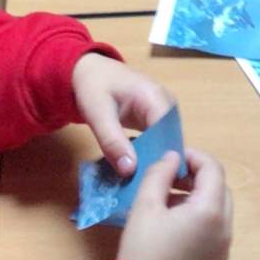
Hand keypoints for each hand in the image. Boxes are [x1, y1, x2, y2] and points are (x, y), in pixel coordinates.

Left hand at [71, 53, 174, 177]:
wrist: (89, 70)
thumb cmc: (92, 87)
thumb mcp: (97, 114)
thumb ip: (112, 142)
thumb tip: (130, 171)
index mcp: (156, 97)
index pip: (169, 135)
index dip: (162, 160)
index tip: (150, 184)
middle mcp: (167, 104)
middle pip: (171, 140)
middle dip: (158, 164)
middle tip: (145, 189)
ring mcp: (164, 111)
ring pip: (166, 143)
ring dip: (155, 161)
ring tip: (142, 184)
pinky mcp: (157, 119)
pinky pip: (159, 140)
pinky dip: (150, 154)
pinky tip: (139, 172)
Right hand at [117, 149, 232, 259]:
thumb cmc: (143, 250)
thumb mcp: (145, 206)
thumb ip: (160, 174)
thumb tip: (173, 157)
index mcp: (211, 211)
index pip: (213, 169)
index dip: (194, 157)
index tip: (172, 159)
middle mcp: (225, 228)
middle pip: (220, 188)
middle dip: (199, 177)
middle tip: (171, 178)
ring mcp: (224, 248)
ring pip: (220, 210)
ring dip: (201, 198)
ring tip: (170, 202)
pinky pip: (216, 231)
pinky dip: (203, 219)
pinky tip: (176, 226)